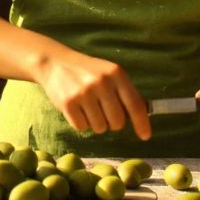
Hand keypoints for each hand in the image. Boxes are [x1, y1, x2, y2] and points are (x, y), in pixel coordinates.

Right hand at [32, 47, 150, 138]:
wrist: (55, 63)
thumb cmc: (87, 71)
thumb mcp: (109, 74)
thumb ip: (125, 92)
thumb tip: (142, 116)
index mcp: (116, 74)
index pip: (135, 105)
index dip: (142, 123)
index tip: (145, 136)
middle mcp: (102, 83)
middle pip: (118, 122)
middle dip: (113, 123)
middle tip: (103, 111)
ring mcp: (84, 93)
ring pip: (100, 127)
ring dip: (96, 123)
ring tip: (88, 107)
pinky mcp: (68, 103)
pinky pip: (82, 127)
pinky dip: (81, 123)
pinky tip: (76, 109)